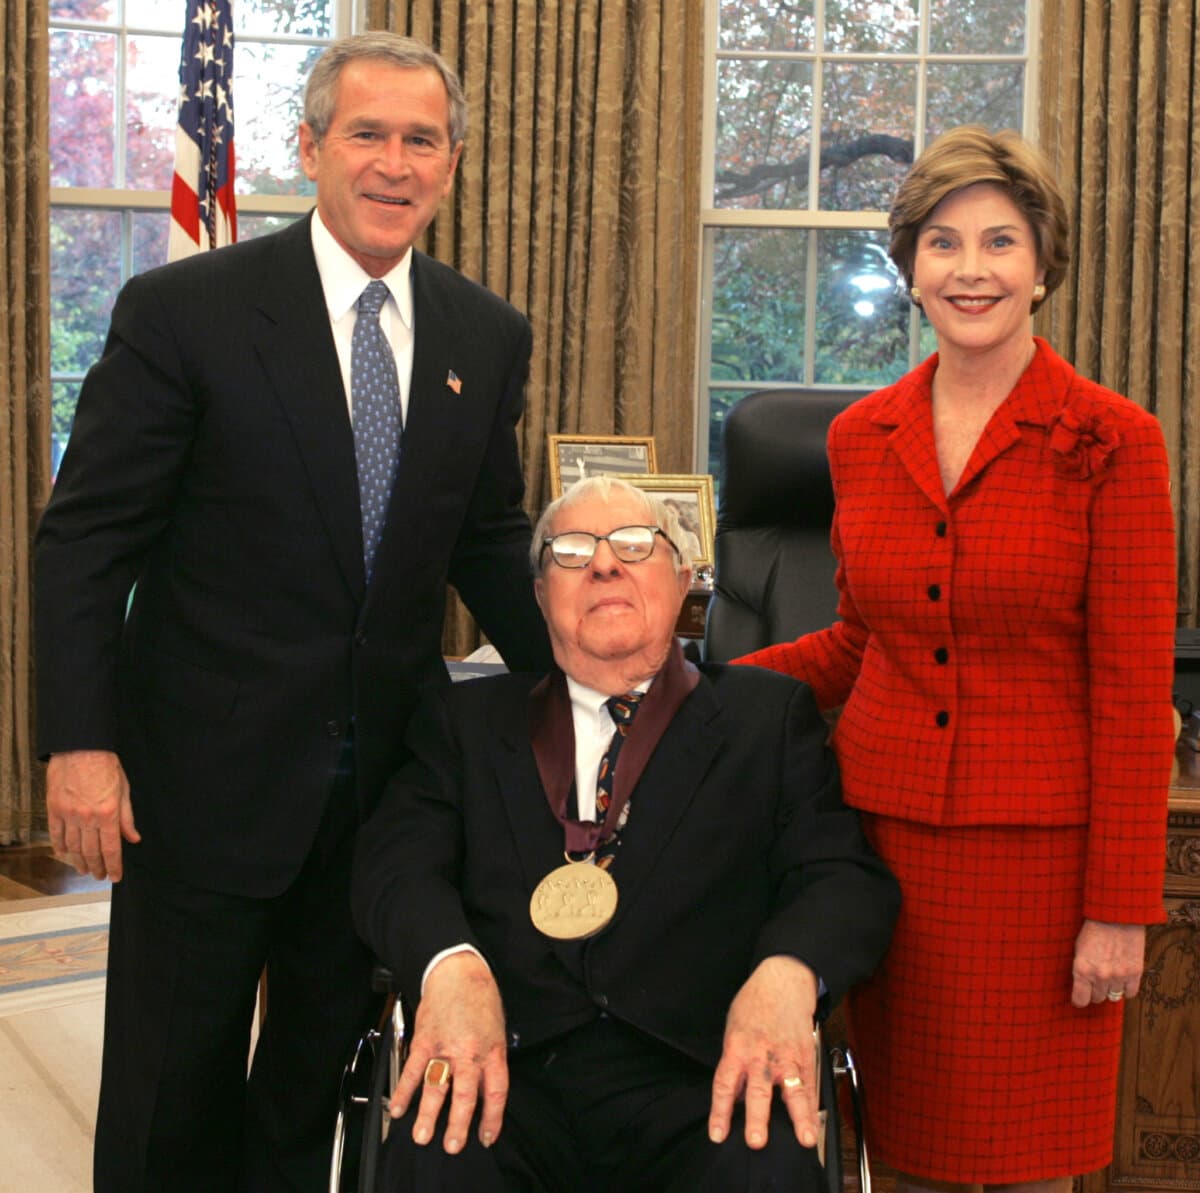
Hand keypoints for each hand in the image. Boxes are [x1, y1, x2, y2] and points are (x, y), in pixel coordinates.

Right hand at [46, 750, 139, 880]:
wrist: (81, 747)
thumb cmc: (106, 766)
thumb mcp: (124, 790)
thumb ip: (127, 817)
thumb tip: (133, 838)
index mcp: (109, 813)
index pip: (112, 848)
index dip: (114, 866)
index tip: (115, 876)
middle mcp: (88, 818)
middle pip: (92, 852)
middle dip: (98, 867)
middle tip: (101, 876)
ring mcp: (69, 814)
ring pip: (73, 847)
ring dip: (79, 861)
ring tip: (85, 869)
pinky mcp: (54, 809)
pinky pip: (56, 834)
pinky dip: (61, 847)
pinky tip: (65, 854)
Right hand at [388, 952, 507, 1152]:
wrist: (458, 971)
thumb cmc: (480, 1000)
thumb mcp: (497, 1030)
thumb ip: (491, 1061)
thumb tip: (485, 1093)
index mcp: (492, 1050)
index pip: (496, 1091)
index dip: (492, 1118)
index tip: (486, 1137)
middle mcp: (469, 1052)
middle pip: (465, 1094)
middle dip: (458, 1123)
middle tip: (452, 1145)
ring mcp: (445, 1046)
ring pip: (436, 1086)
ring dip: (427, 1113)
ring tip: (421, 1135)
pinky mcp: (424, 1039)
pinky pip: (412, 1069)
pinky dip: (404, 1090)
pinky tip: (398, 1107)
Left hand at [709, 955, 820, 1150]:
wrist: (782, 982)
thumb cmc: (753, 1005)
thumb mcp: (733, 1029)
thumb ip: (734, 1063)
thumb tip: (737, 1097)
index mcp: (737, 1048)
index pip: (725, 1084)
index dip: (720, 1111)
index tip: (718, 1134)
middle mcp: (761, 1056)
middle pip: (758, 1090)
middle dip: (758, 1117)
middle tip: (756, 1141)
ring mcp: (786, 1057)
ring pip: (793, 1091)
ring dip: (798, 1117)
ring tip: (804, 1139)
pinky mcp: (806, 1056)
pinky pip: (810, 1085)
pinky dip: (813, 1108)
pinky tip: (815, 1127)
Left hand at [1071, 919, 1145, 1006]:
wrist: (1116, 917)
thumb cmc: (1094, 930)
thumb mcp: (1079, 949)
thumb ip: (1081, 969)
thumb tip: (1082, 986)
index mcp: (1082, 969)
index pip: (1080, 1000)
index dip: (1080, 1000)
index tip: (1080, 998)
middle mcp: (1100, 976)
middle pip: (1097, 998)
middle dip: (1096, 991)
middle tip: (1097, 980)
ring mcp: (1119, 976)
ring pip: (1113, 996)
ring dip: (1111, 989)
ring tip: (1110, 976)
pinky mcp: (1135, 973)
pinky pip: (1130, 993)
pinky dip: (1126, 988)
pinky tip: (1123, 978)